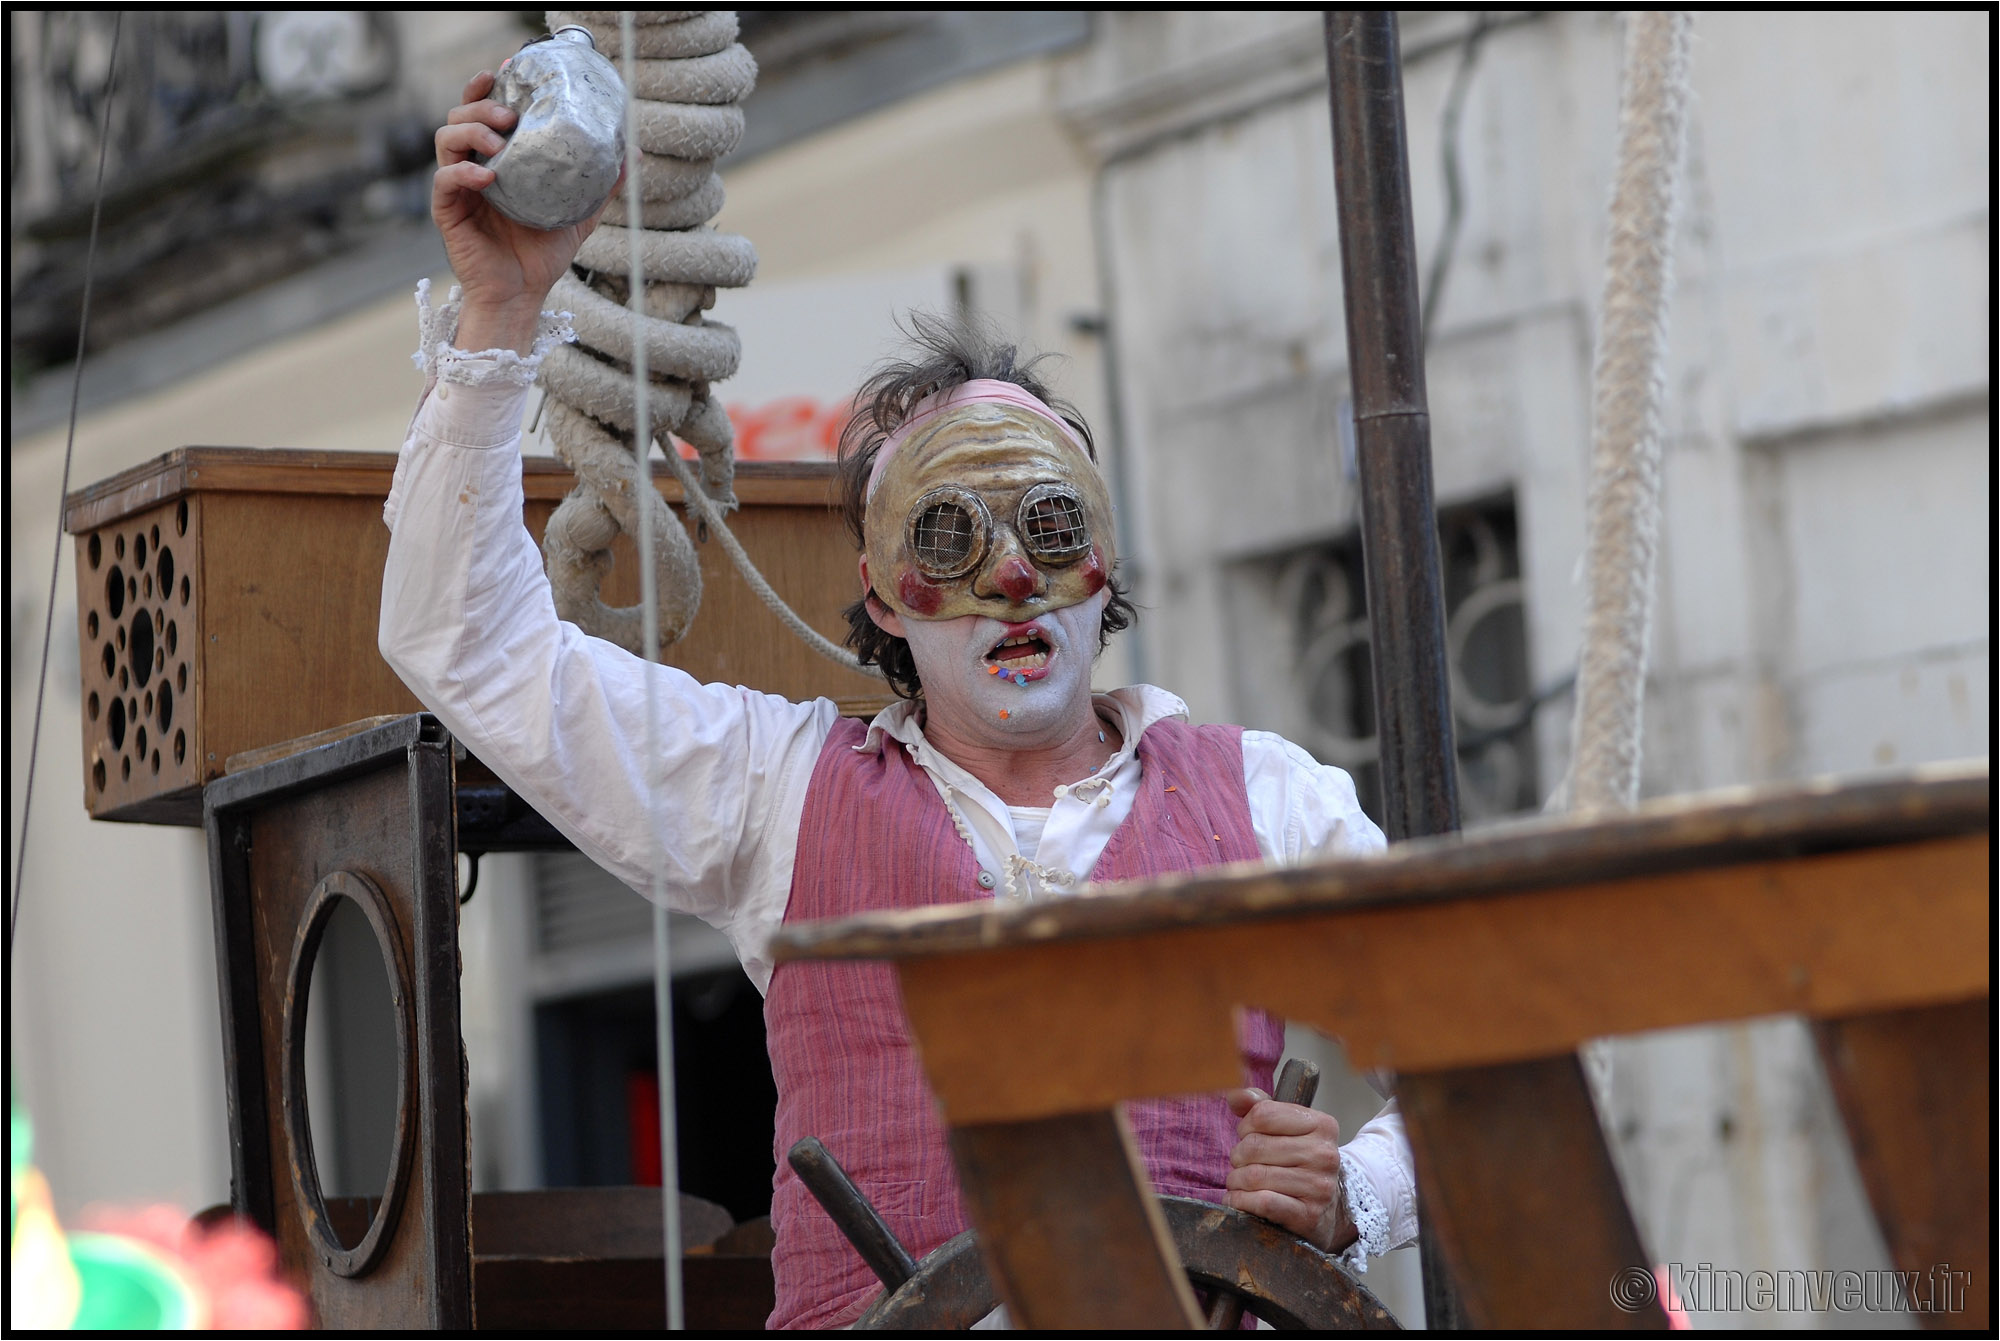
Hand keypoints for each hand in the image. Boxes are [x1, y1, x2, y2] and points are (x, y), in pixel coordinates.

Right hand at [431, 70, 617, 352]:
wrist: (522, 294)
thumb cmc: (542, 254)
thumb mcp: (579, 212)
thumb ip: (601, 183)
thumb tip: (634, 153)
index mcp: (498, 158)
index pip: (485, 110)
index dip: (490, 85)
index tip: (508, 68)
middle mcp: (472, 166)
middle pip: (460, 114)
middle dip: (482, 103)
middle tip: (512, 113)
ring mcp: (458, 186)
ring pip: (445, 137)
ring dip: (471, 129)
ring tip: (499, 140)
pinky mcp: (447, 210)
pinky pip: (444, 179)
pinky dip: (464, 171)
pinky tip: (489, 175)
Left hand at [1224, 1088, 1356, 1253]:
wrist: (1330, 1207)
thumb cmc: (1300, 1162)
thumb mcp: (1287, 1128)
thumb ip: (1260, 1106)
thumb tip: (1234, 1095)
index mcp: (1322, 1125)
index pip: (1263, 1114)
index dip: (1245, 1126)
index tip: (1248, 1136)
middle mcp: (1325, 1154)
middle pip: (1255, 1146)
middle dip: (1238, 1156)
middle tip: (1242, 1163)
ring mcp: (1319, 1186)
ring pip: (1254, 1176)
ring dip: (1236, 1181)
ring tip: (1240, 1183)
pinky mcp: (1308, 1215)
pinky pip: (1262, 1202)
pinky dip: (1241, 1201)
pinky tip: (1238, 1199)